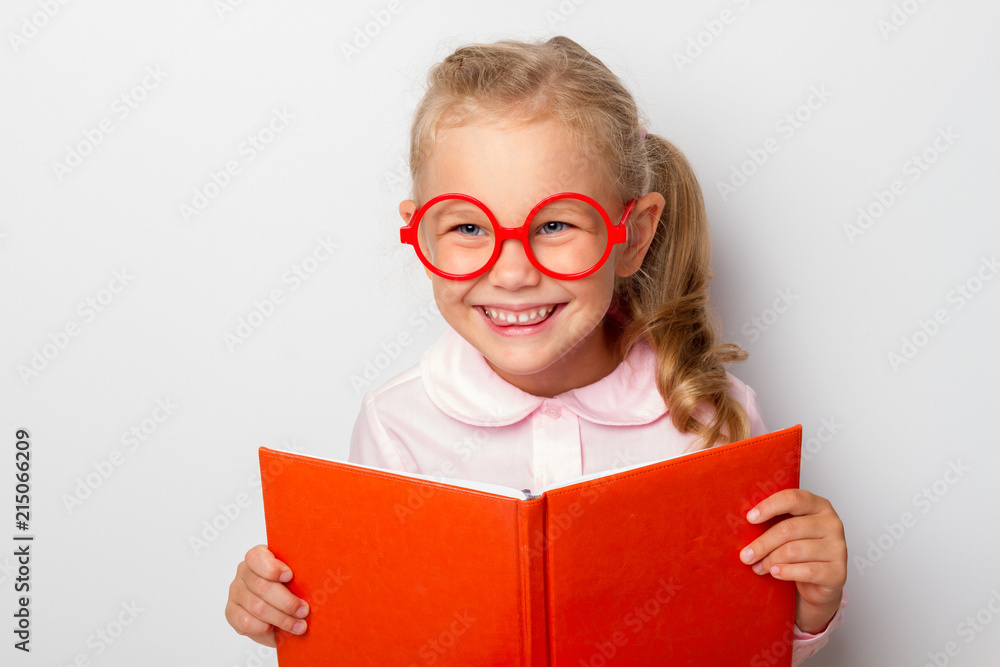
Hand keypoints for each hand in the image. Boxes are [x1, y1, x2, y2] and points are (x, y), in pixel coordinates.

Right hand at [225, 544, 309, 646]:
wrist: (281, 608)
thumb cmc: (291, 586)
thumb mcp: (297, 575)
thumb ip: (300, 574)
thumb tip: (319, 582)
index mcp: (258, 556)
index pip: (256, 557)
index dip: (272, 568)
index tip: (290, 576)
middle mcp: (244, 572)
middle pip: (261, 587)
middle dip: (286, 602)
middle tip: (304, 611)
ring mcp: (236, 591)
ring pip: (257, 607)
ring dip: (281, 619)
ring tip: (299, 626)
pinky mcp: (232, 612)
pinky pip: (246, 622)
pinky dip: (264, 628)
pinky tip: (277, 631)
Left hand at [738, 489, 846, 633]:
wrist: (819, 581)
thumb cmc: (799, 550)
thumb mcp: (788, 530)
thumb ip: (773, 520)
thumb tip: (740, 521)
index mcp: (819, 505)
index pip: (793, 498)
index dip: (769, 506)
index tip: (750, 518)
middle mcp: (832, 523)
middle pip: (789, 528)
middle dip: (762, 543)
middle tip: (745, 555)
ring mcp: (838, 548)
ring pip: (795, 550)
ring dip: (770, 560)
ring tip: (758, 566)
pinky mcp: (838, 572)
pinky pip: (807, 570)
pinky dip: (786, 571)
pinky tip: (775, 572)